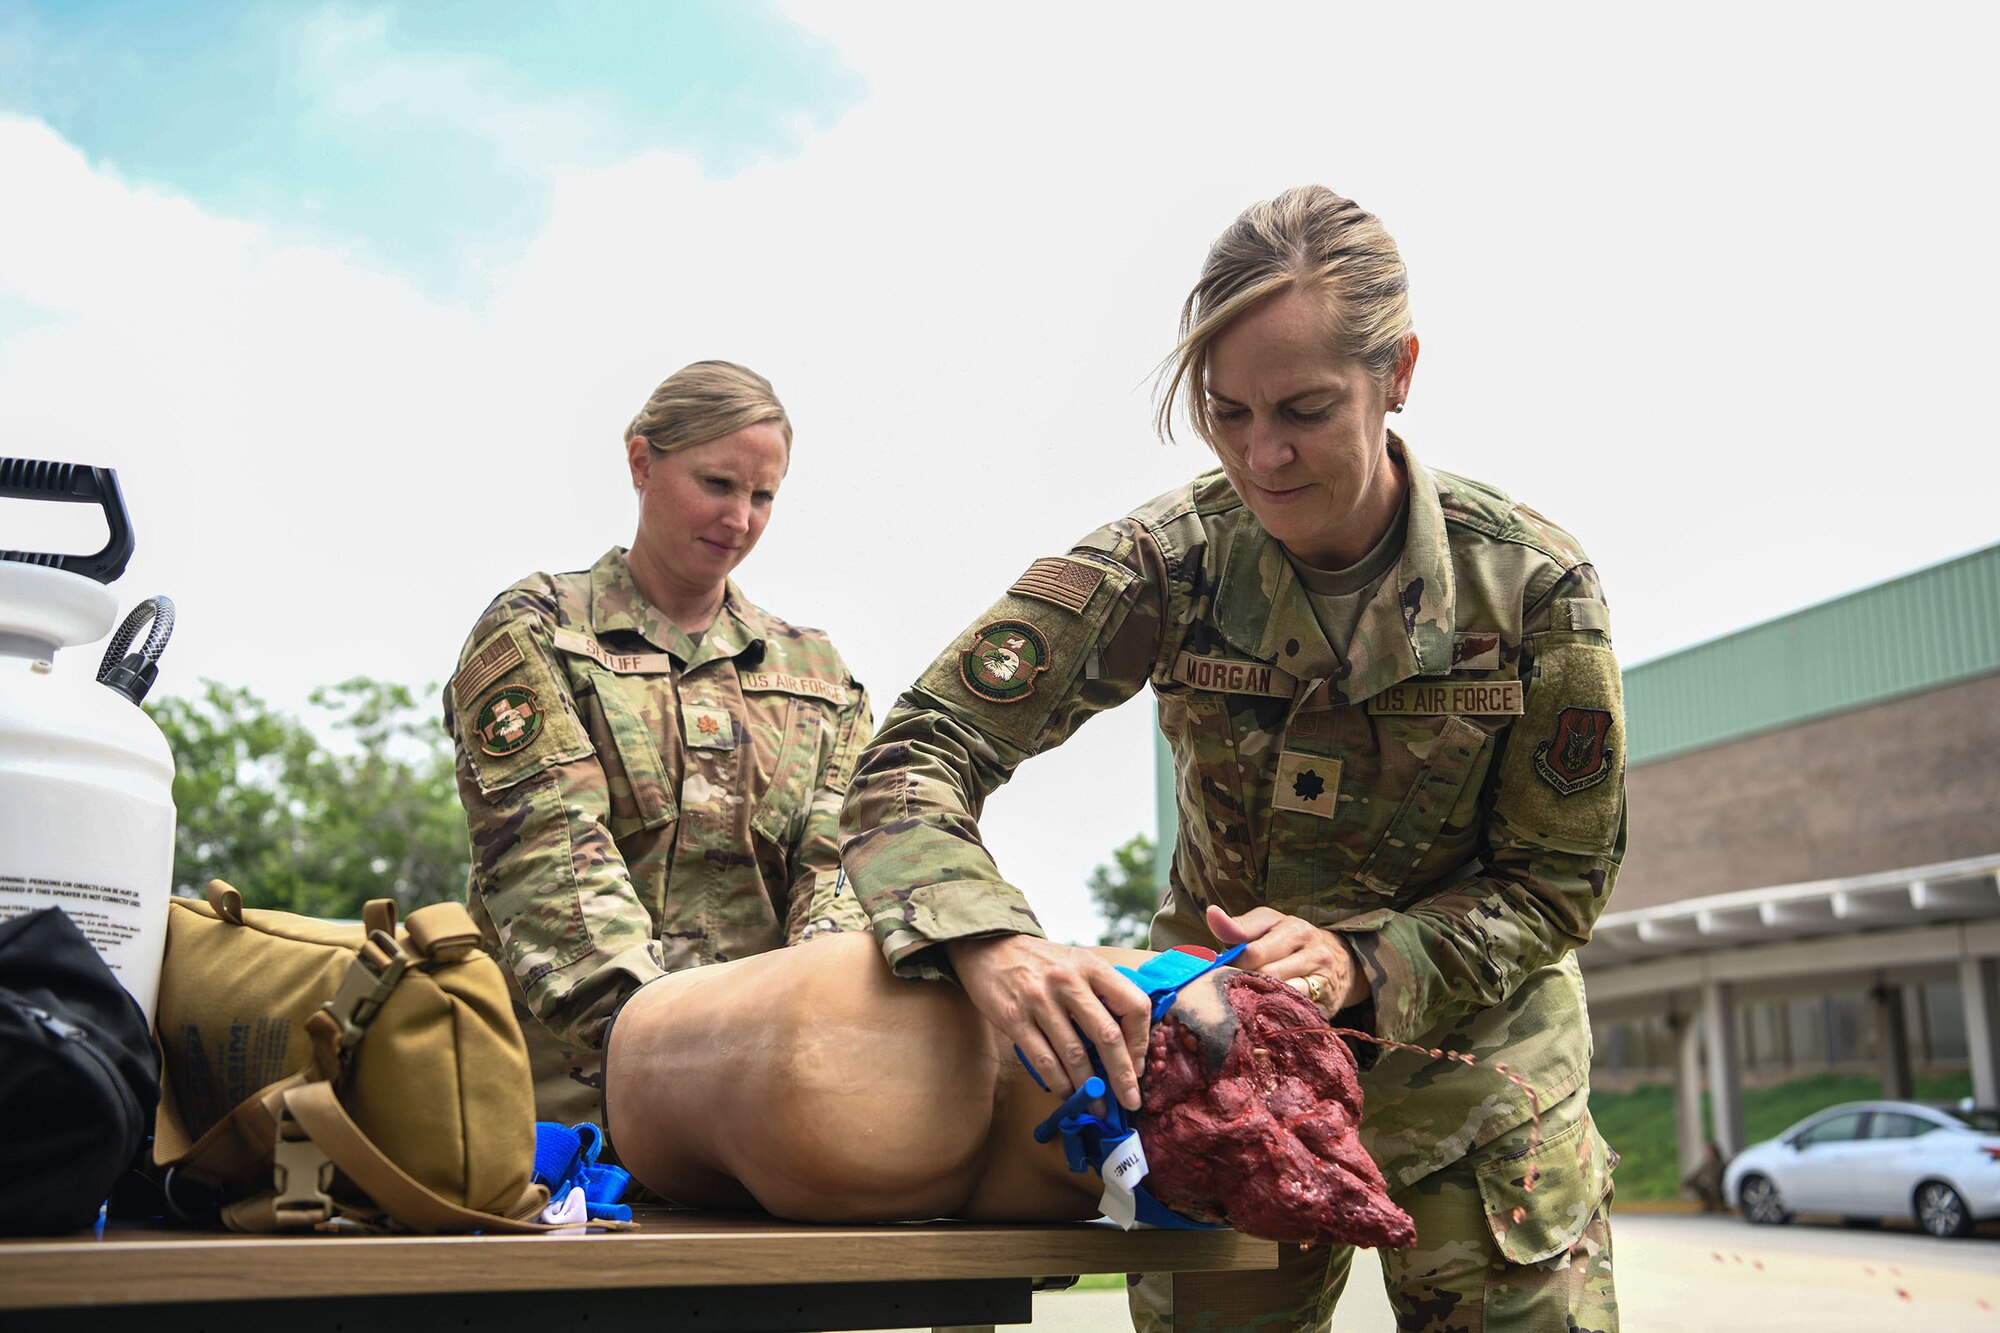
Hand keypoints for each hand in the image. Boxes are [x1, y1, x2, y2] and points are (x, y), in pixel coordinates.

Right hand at [945, 934, 1151, 1110]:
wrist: (990, 947)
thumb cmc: (1042, 962)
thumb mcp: (1078, 963)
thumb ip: (1102, 993)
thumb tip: (1128, 1043)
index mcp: (1092, 967)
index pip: (1134, 1005)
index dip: (1141, 1041)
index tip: (1139, 1065)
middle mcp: (1069, 981)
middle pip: (1107, 1035)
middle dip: (1122, 1076)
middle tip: (1131, 1101)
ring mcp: (1040, 1000)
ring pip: (1074, 1054)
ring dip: (1089, 1088)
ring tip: (1098, 1107)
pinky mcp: (1014, 1017)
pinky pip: (1043, 1059)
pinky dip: (1059, 1083)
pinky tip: (1067, 1094)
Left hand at [1205, 905, 1369, 1015]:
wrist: (1341, 962)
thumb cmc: (1293, 943)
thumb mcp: (1269, 926)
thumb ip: (1239, 926)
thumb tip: (1212, 914)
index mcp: (1293, 928)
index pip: (1253, 950)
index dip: (1231, 964)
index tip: (1219, 971)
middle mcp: (1312, 952)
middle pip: (1265, 973)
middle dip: (1242, 982)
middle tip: (1227, 989)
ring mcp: (1322, 978)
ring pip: (1281, 993)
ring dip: (1258, 999)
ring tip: (1244, 1001)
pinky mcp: (1327, 1004)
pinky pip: (1295, 1011)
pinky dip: (1276, 1013)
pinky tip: (1264, 1013)